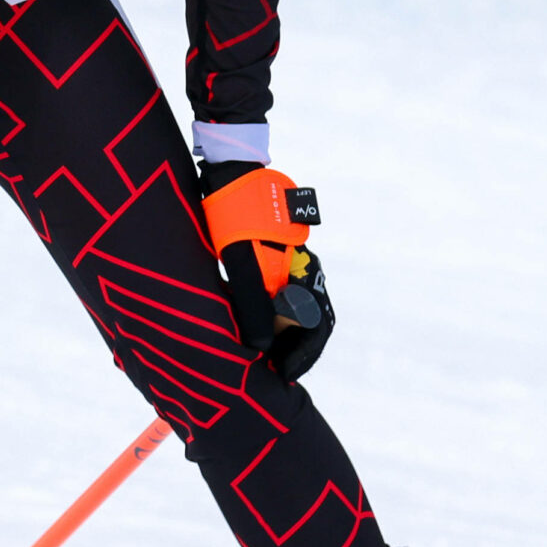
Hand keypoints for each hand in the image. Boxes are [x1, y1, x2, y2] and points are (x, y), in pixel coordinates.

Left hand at [201, 161, 336, 381]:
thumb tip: (262, 349)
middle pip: (309, 322)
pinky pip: (279, 296)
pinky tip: (250, 328)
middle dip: (294, 350)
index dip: (302, 356)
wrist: (230, 172)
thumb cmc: (236, 215)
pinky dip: (269, 317)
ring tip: (261, 357)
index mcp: (305, 271)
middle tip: (273, 372)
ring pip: (293, 310)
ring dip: (281, 335)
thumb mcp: (241, 261)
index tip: (282, 374)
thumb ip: (253, 303)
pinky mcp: (274, 258)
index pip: (317, 326)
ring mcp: (291, 263)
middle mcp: (305, 269)